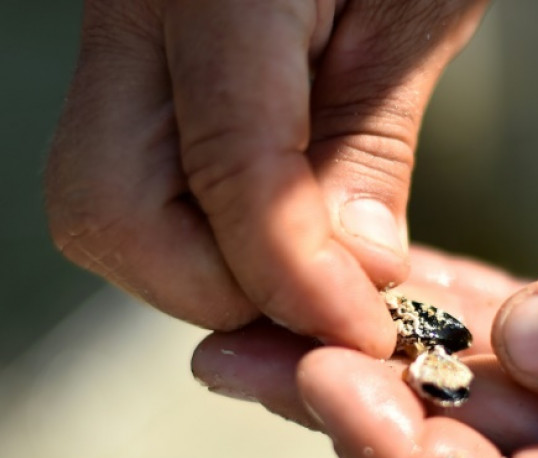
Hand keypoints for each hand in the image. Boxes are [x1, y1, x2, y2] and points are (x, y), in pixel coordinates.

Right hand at [44, 0, 487, 355]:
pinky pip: (132, 183)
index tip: (368, 330)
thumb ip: (370, 142)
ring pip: (107, 210)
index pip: (233, 175)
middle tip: (326, 304)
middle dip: (225, 290)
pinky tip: (274, 232)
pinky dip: (200, 235)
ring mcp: (115, 38)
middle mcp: (132, 15)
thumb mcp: (415, 10)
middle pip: (115, 213)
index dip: (300, 279)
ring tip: (308, 272)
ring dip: (207, 272)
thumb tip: (352, 268)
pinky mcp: (127, 64)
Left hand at [194, 161, 537, 457]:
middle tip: (241, 350)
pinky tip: (373, 272)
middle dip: (350, 404)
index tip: (328, 381)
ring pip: (469, 390)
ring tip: (266, 312)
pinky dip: (441, 300)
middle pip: (465, 455)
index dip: (413, 457)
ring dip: (371, 350)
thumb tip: (526, 339)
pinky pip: (507, 328)